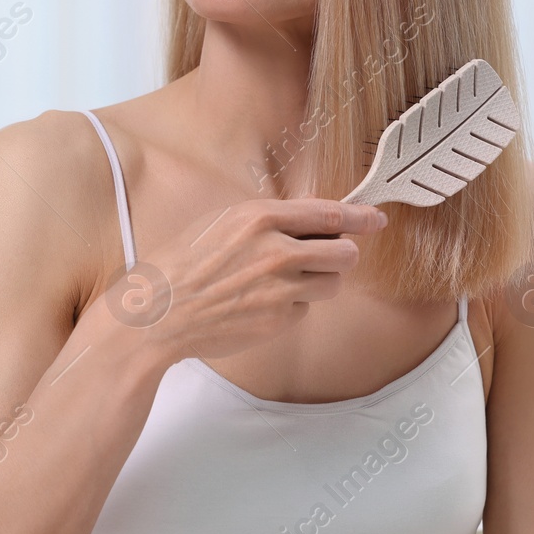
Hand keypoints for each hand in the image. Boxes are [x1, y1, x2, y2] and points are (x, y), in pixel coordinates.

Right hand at [121, 197, 386, 364]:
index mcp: (260, 217)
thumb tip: (313, 215)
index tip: (377, 218)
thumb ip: (270, 218)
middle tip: (331, 254)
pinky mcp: (278, 320)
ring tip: (288, 280)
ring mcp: (280, 289)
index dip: (361, 216)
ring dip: (321, 280)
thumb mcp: (222, 222)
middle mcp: (276, 251)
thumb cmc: (183, 263)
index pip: (329, 213)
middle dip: (343, 253)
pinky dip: (294, 305)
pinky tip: (263, 302)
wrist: (156, 313)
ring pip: (332, 283)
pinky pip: (306, 309)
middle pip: (345, 252)